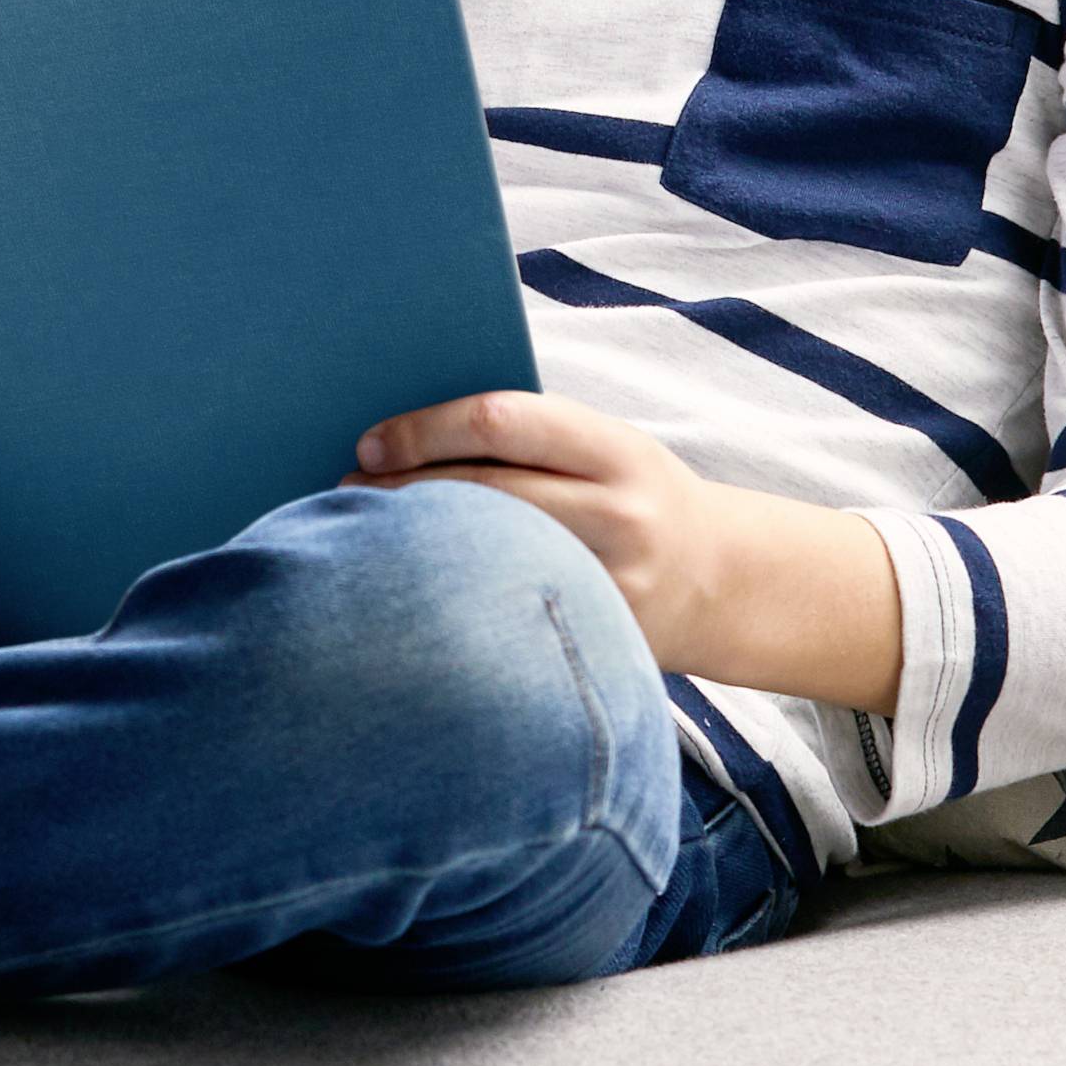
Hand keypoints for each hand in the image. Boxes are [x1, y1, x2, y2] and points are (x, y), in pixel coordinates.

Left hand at [351, 387, 730, 671]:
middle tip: (346, 493)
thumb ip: (530, 439)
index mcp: (615, 449)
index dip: (423, 430)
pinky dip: (454, 605)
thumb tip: (406, 440)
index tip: (368, 444)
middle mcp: (619, 515)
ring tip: (365, 543)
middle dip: (403, 491)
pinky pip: (509, 622)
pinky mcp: (602, 644)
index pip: (501, 421)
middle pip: (484, 494)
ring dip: (416, 550)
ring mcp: (613, 587)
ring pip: (490, 564)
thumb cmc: (634, 494)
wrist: (719, 579)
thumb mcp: (606, 447)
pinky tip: (415, 598)